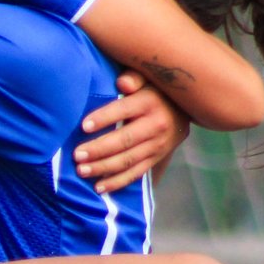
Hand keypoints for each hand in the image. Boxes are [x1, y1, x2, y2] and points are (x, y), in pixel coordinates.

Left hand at [75, 72, 189, 192]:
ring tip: (82, 171)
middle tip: (77, 155)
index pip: (123, 110)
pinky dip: (117, 182)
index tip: (83, 126)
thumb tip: (122, 84)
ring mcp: (158, 145)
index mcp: (150, 102)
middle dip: (99, 149)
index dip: (103, 118)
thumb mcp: (148, 77)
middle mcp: (156, 125)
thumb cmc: (155, 88)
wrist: (186, 107)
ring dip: (104, 168)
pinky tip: (99, 187)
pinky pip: (136, 173)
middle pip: (124, 140)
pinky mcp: (157, 158)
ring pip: (128, 160)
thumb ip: (134, 77)